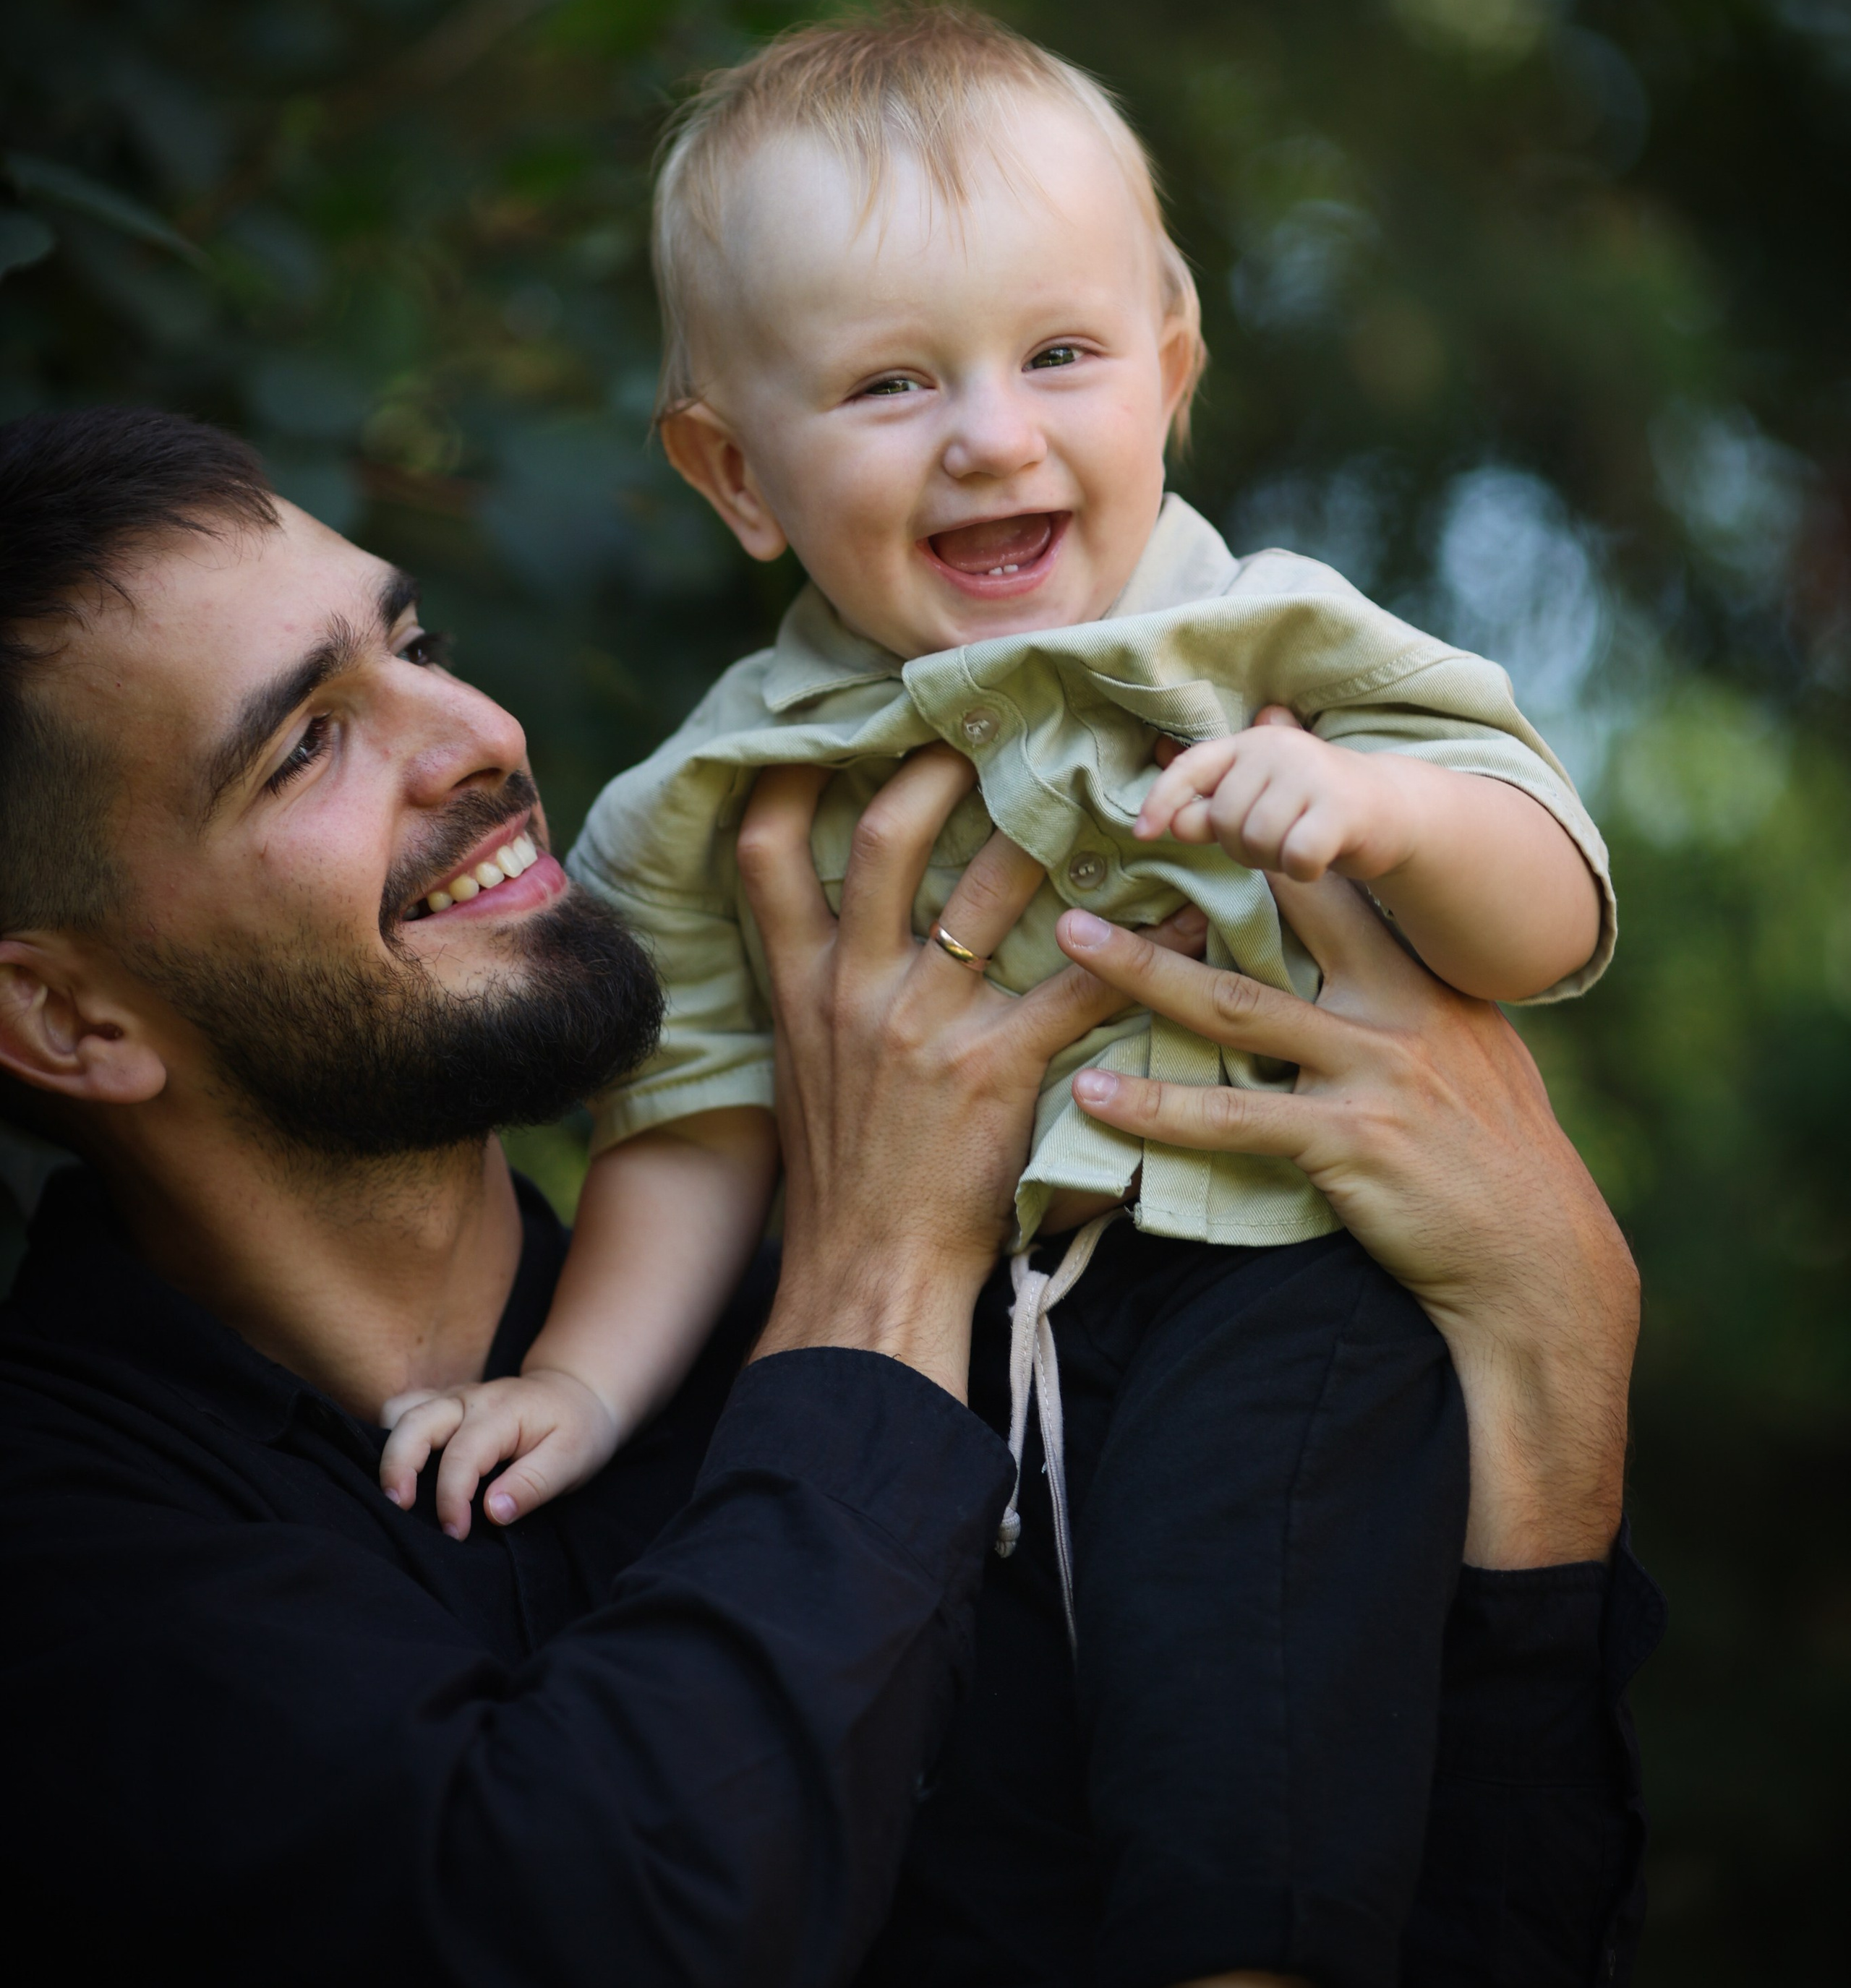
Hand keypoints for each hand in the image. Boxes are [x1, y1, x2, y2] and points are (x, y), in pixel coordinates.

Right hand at [378, 1367, 621, 1539]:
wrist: (578, 1394)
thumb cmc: (577, 1429)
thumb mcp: (571, 1459)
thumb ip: (532, 1484)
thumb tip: (493, 1511)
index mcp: (501, 1412)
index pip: (462, 1456)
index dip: (452, 1499)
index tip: (456, 1534)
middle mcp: (469, 1398)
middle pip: (415, 1422)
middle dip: (398, 1466)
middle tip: (397, 1510)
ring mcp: (452, 1397)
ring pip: (402, 1411)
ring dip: (389, 1450)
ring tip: (392, 1494)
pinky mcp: (444, 1404)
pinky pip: (404, 1410)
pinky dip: (391, 1435)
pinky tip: (398, 1469)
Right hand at [736, 746, 1126, 1400]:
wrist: (866, 1270)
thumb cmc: (844, 1172)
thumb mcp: (802, 1067)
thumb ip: (819, 986)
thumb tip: (841, 918)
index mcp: (801, 985)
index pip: (768, 854)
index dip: (791, 778)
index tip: (830, 725)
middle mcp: (856, 989)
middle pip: (890, 840)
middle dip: (939, 765)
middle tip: (993, 717)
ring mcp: (927, 1027)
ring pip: (992, 891)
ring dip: (1050, 828)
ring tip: (1102, 776)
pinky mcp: (999, 1070)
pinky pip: (1080, 984)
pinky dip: (1139, 940)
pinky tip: (1183, 904)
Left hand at [1054, 873, 1637, 1566]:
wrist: (1536, 1260)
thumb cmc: (1500, 1160)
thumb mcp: (1476, 1054)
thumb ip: (1419, 1000)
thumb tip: (1372, 959)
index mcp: (1426, 981)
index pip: (1343, 887)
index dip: (1279, 833)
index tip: (1222, 782)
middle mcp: (1399, 1012)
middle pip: (1285, 917)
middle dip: (1205, 865)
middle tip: (1128, 826)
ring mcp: (1371, 1074)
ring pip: (1236, 1007)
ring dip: (1144, 970)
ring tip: (1071, 937)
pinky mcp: (1347, 1144)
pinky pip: (1231, 1119)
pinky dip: (1157, 1108)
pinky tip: (1094, 1095)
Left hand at [1135, 702, 1414, 882]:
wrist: (1393, 810)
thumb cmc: (1313, 810)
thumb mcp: (1258, 804)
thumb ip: (1213, 811)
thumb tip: (1171, 823)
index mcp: (1250, 743)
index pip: (1193, 766)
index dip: (1162, 799)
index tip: (1141, 833)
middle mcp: (1278, 747)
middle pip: (1225, 819)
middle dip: (1242, 847)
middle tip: (1276, 844)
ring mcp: (1311, 773)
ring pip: (1257, 841)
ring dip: (1275, 860)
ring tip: (1298, 846)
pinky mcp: (1341, 805)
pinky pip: (1295, 856)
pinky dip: (1304, 870)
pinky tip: (1320, 859)